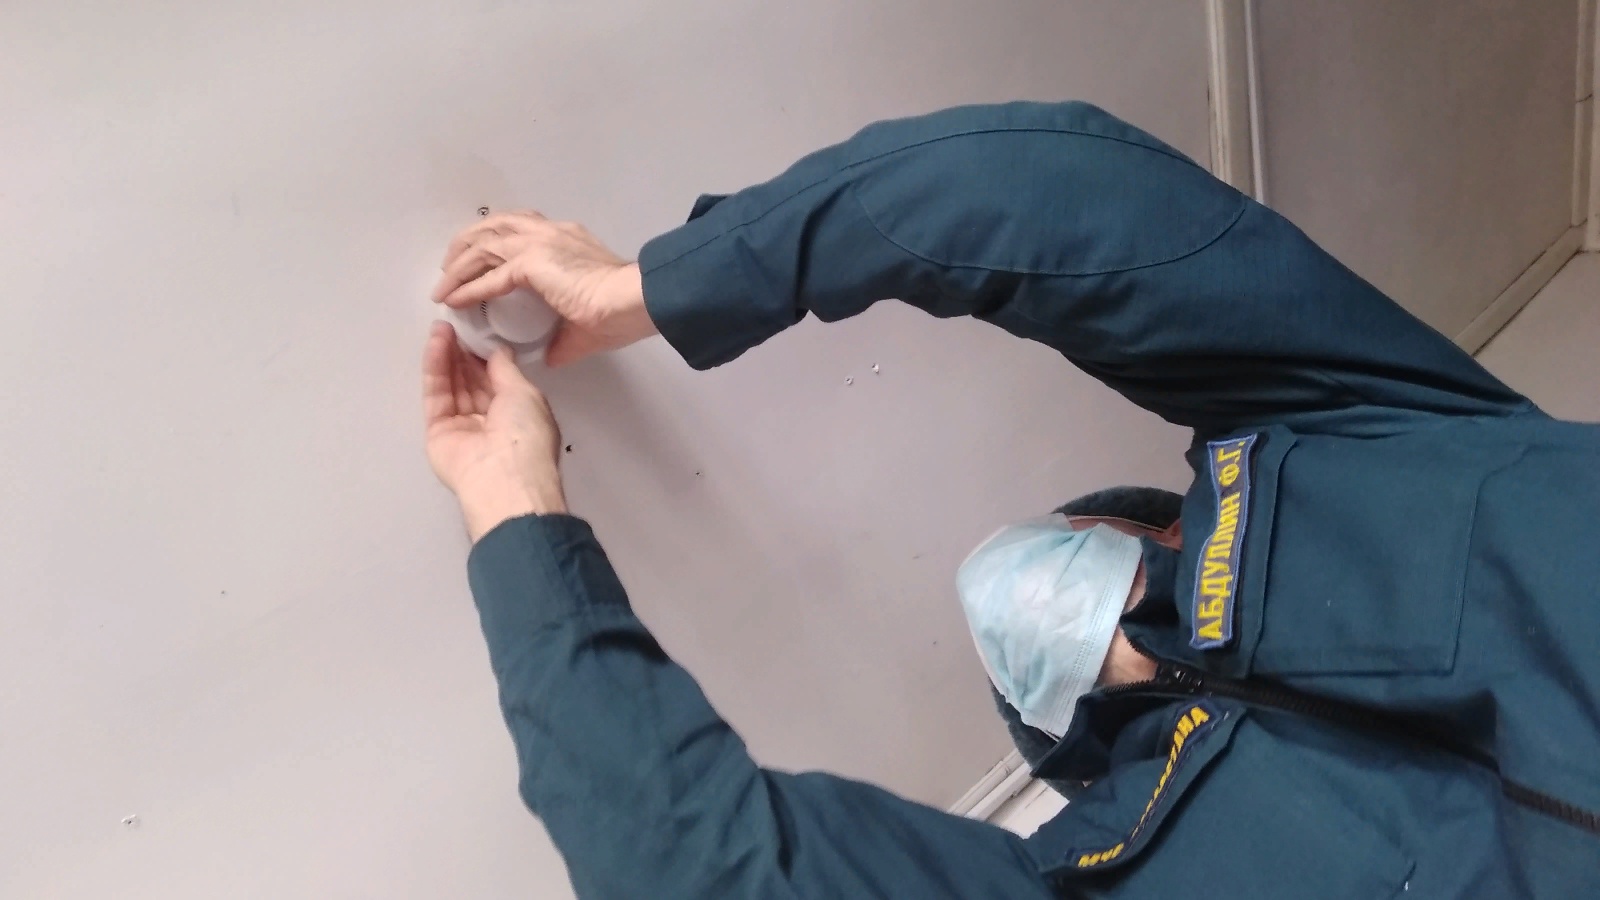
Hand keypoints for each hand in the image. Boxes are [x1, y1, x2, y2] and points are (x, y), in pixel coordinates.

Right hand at [422, 322, 567, 541]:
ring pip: (452, 385)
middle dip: (463, 352)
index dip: (486, 354)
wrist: (503, 476)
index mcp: (518, 414)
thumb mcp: (525, 392)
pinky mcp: (438, 431)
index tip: (477, 330)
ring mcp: (463, 426)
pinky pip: (436, 395)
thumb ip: (506, 369)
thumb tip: (498, 351)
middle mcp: (490, 421)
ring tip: (442, 327)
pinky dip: (435, 369)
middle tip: (455, 323)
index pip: (497, 379)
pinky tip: (436, 344)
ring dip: (447, 355)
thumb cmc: (526, 435)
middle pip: (472, 380)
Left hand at [432, 212, 657, 366]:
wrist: (634, 301)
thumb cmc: (620, 311)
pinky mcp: (531, 262)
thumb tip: (552, 355)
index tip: (479, 261)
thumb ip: (564, 337)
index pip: (519, 229)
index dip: (494, 243)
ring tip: (444, 282)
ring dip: (459, 263)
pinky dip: (467, 287)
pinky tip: (452, 300)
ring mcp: (539, 243)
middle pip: (494, 226)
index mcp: (564, 240)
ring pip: (484, 244)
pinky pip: (488, 276)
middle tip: (451, 265)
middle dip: (468, 243)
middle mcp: (548, 232)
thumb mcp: (585, 325)